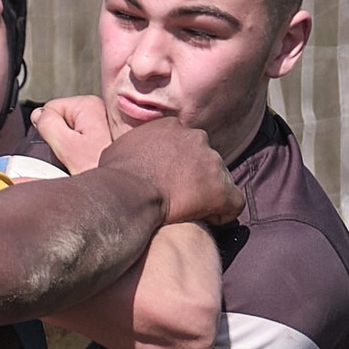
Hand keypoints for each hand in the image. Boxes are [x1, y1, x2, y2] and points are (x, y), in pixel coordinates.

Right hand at [34, 95, 113, 172]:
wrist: (125, 190)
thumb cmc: (100, 169)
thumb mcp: (66, 147)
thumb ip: (48, 125)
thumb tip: (38, 114)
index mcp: (89, 105)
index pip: (51, 107)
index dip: (47, 128)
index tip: (60, 145)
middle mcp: (99, 109)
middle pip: (62, 119)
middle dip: (60, 138)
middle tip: (72, 156)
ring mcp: (105, 122)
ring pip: (72, 131)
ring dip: (71, 147)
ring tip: (82, 160)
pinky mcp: (107, 136)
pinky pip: (83, 139)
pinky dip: (82, 151)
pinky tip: (89, 161)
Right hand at [97, 115, 242, 225]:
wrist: (128, 195)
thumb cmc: (116, 177)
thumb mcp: (119, 149)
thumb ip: (134, 147)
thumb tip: (130, 154)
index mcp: (171, 126)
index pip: (184, 143)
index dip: (178, 164)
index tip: (168, 180)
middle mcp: (195, 137)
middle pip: (203, 158)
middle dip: (194, 176)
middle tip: (178, 197)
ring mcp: (212, 161)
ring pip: (219, 179)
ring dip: (206, 194)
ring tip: (188, 212)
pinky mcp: (221, 188)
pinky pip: (233, 203)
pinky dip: (223, 213)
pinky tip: (207, 222)